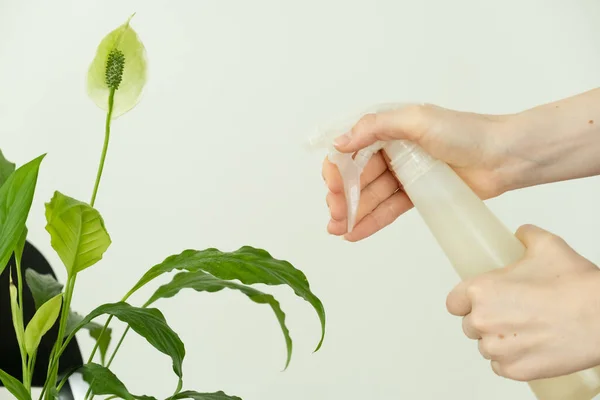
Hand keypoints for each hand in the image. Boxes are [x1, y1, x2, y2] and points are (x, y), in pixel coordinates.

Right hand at [322, 104, 520, 240]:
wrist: (504, 156)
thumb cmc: (465, 132)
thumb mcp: (418, 120)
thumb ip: (377, 127)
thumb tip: (339, 143)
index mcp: (388, 128)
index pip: (351, 151)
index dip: (338, 170)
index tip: (333, 189)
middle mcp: (392, 150)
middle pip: (357, 176)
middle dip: (342, 197)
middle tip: (336, 217)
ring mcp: (404, 173)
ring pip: (371, 195)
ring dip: (353, 212)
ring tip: (339, 230)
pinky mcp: (417, 193)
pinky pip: (388, 207)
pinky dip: (371, 220)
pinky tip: (355, 233)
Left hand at [446, 224, 599, 380]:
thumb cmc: (574, 285)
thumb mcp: (547, 246)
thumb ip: (526, 236)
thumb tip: (521, 234)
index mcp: (480, 291)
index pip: (454, 302)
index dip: (466, 301)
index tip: (478, 301)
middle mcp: (482, 321)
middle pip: (470, 325)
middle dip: (486, 320)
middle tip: (512, 312)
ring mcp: (497, 349)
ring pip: (486, 347)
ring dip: (499, 341)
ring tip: (525, 329)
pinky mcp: (514, 370)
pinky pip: (501, 366)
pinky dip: (512, 359)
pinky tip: (530, 346)